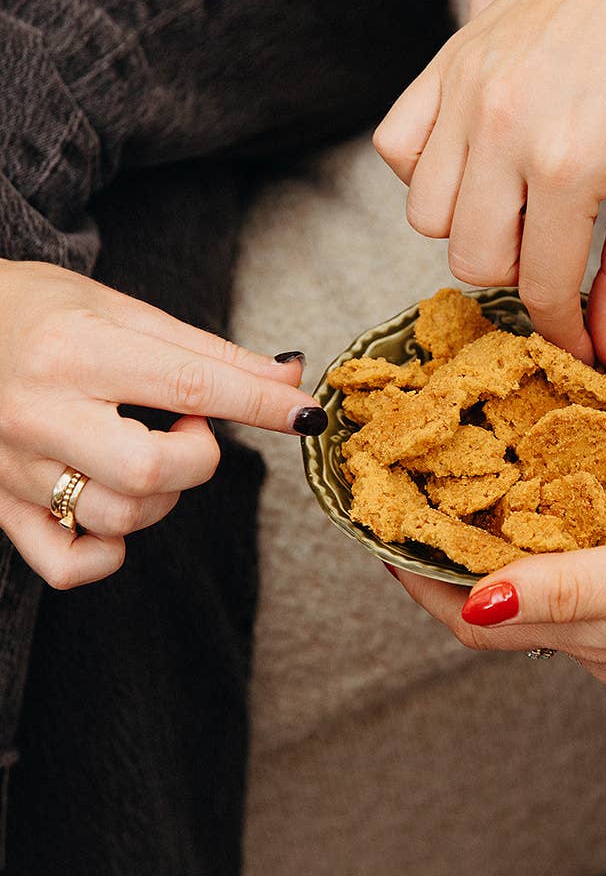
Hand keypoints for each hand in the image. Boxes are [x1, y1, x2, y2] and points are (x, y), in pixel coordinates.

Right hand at [0, 260, 325, 589]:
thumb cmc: (41, 310)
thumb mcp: (123, 311)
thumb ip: (208, 352)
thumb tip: (288, 378)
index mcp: (75, 351)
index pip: (190, 385)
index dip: (260, 403)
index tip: (305, 413)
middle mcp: (39, 413)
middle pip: (150, 471)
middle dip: (199, 457)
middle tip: (189, 424)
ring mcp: (14, 468)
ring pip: (118, 518)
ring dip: (162, 497)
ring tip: (147, 451)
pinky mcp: (0, 506)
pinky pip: (67, 565)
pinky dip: (108, 552)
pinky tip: (115, 507)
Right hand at [375, 0, 605, 365]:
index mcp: (568, 161)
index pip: (543, 287)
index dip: (564, 332)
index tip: (582, 348)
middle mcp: (501, 127)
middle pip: (475, 261)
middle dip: (523, 277)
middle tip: (565, 255)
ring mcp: (464, 91)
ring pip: (429, 216)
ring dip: (474, 228)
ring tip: (527, 203)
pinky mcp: (446, 60)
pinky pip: (399, 149)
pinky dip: (430, 171)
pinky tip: (481, 161)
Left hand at [390, 515, 605, 696]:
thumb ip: (565, 588)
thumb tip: (474, 605)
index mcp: (587, 634)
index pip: (472, 620)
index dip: (421, 582)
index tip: (387, 538)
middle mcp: (599, 650)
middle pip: (501, 614)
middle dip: (458, 565)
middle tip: (436, 506)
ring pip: (547, 605)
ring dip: (513, 562)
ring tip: (501, 501)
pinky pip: (593, 600)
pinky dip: (567, 562)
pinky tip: (587, 524)